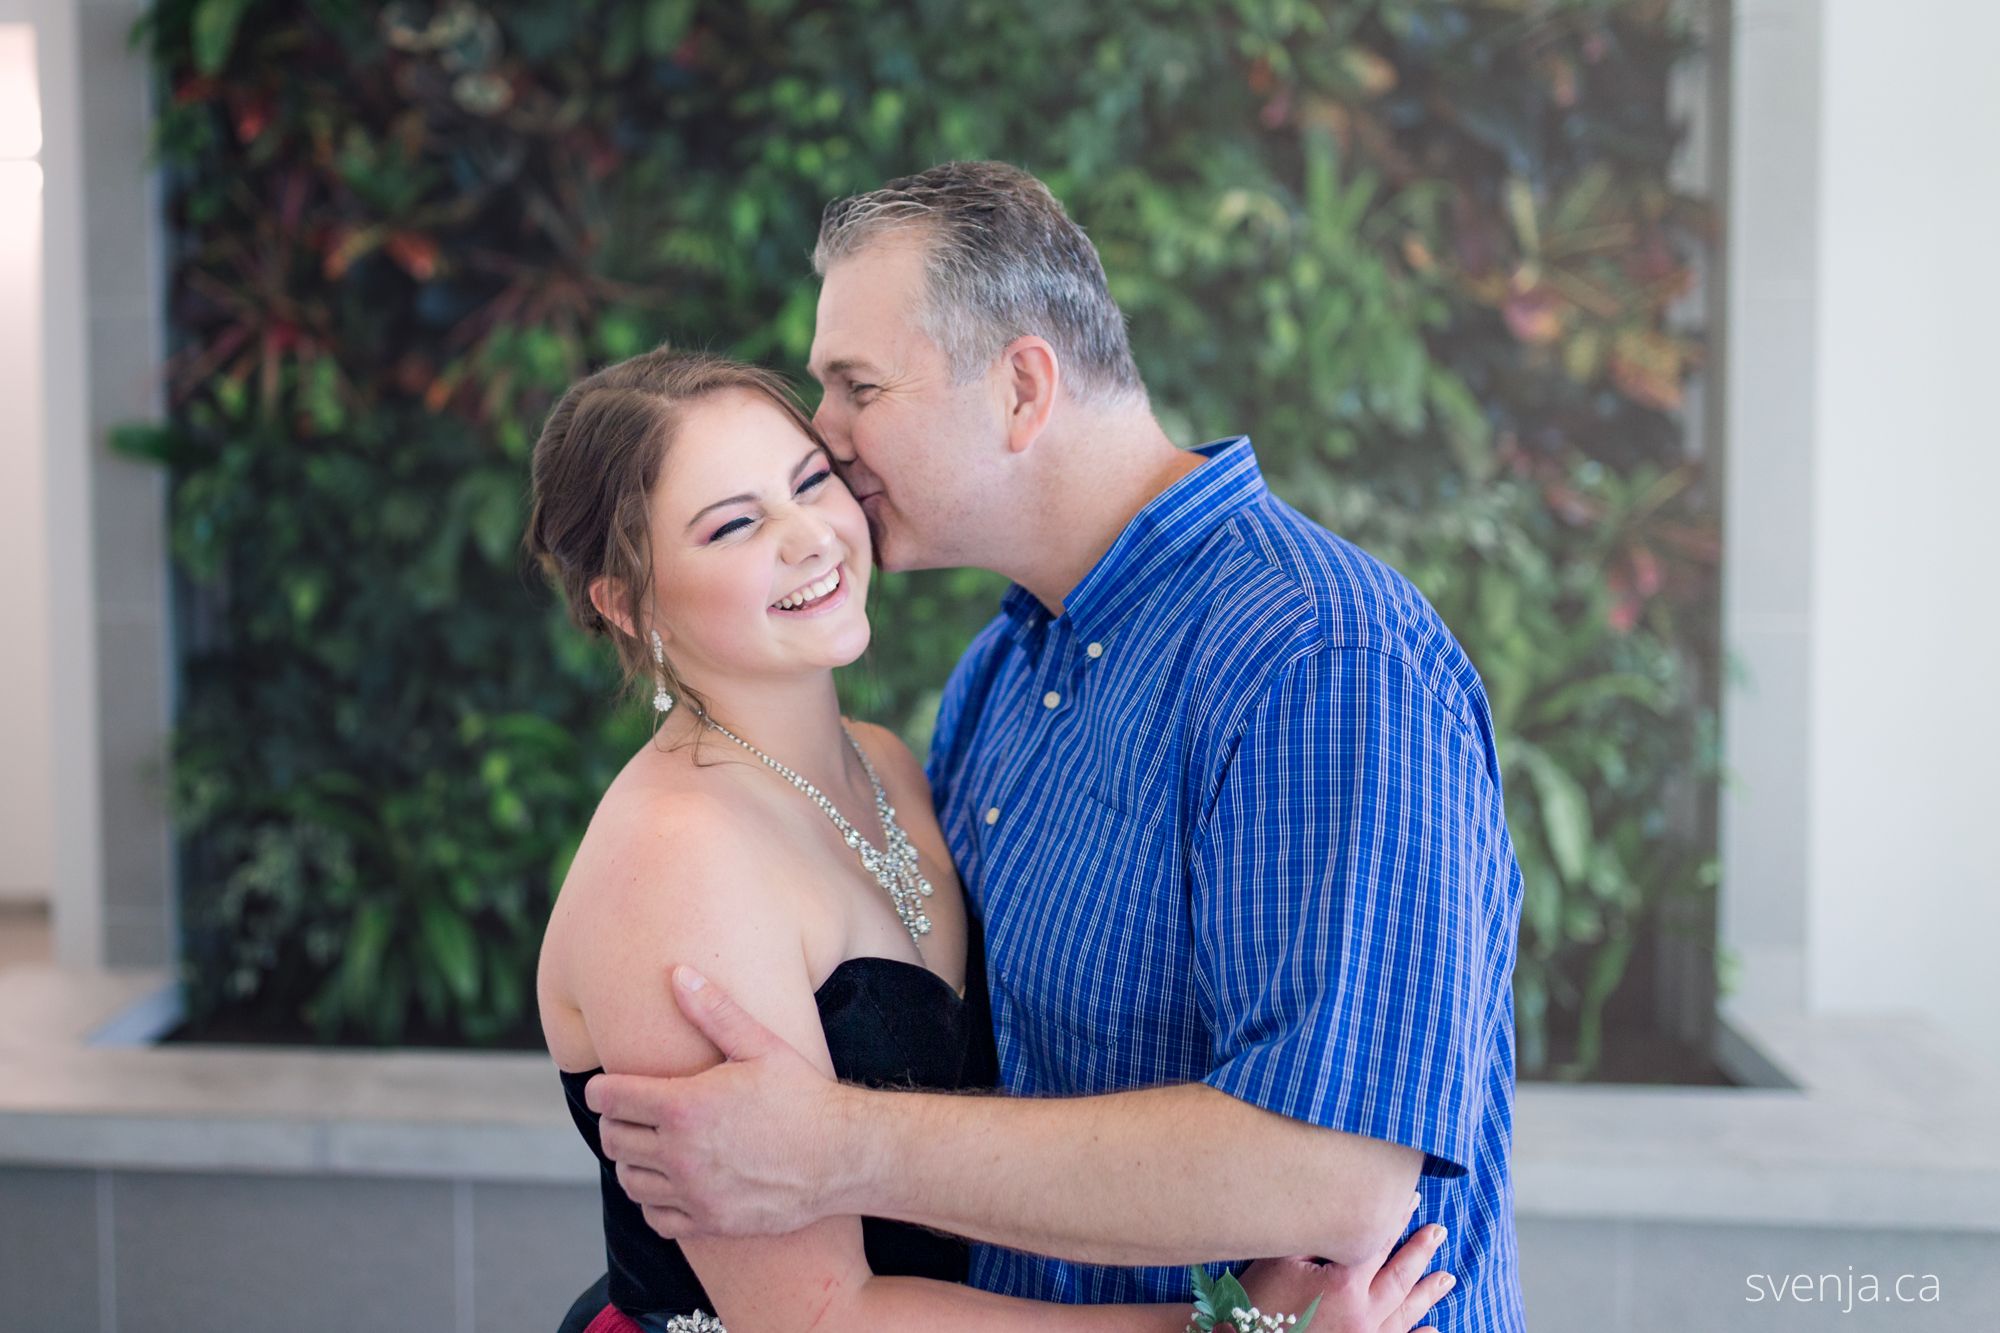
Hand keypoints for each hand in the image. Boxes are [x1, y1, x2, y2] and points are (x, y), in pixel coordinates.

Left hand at [584, 966, 848, 1239]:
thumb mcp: (761, 1045)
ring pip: (630, 1180)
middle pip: (613, 1140)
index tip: (607, 1086)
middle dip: (615, 1123)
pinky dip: (654, 1201)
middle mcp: (680, 1154)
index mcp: (684, 1106)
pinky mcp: (709, 1221)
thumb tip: (677, 974)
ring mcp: (693, 1192)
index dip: (602, 1089)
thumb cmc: (804, 1095)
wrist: (843, 1156)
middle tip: (631, 1112)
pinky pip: (657, 1218)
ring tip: (650, 1145)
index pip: (610, 1100)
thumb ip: (713, 1010)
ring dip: (632, 1161)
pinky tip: (670, 1182)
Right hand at [1238, 1194, 1453, 1332]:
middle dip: (1421, 1251)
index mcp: (1344, 1284)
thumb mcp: (1279, 1260)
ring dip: (1427, 1293)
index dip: (1395, 1218)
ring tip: (1447, 1277)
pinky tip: (1433, 1330)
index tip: (1410, 1197)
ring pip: (1404, 1312)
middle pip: (1399, 1277)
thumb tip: (1336, 1209)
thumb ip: (1311, 1235)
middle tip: (1440, 1231)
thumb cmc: (1258, 1304)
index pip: (1378, 1241)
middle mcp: (1362, 1313)